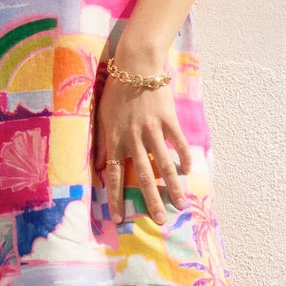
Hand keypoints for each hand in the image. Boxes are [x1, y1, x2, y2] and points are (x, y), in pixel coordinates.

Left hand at [93, 67, 192, 224]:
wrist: (136, 64)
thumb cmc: (116, 89)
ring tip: (181, 204)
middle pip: (143, 175)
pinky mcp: (168, 119)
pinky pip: (178, 142)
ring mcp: (152, 128)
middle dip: (151, 200)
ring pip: (164, 163)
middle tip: (160, 221)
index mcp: (115, 138)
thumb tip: (97, 166)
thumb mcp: (102, 115)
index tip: (119, 219)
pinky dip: (184, 157)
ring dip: (173, 186)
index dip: (116, 197)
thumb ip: (103, 142)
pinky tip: (189, 170)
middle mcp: (133, 137)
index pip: (114, 175)